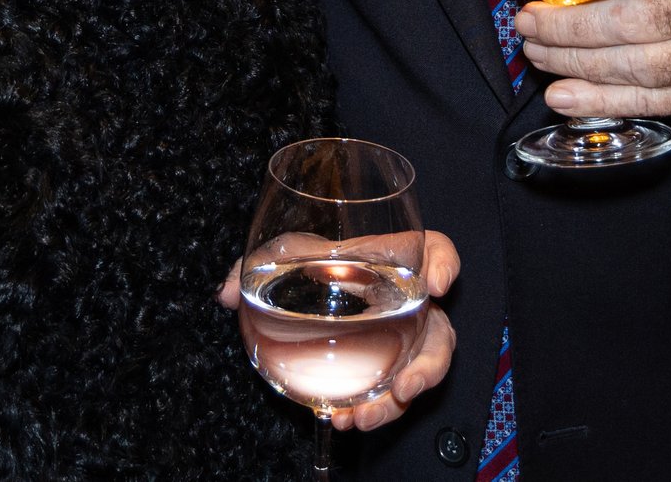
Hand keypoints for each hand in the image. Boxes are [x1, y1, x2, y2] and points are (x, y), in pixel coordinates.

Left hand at [217, 230, 460, 431]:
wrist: (310, 298)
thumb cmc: (310, 265)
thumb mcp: (285, 256)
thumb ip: (254, 268)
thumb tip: (225, 293)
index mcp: (393, 262)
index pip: (436, 250)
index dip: (445, 264)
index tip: (437, 284)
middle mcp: (409, 305)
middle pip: (441, 333)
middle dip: (429, 365)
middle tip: (406, 385)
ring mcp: (402, 343)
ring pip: (419, 376)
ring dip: (394, 403)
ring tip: (363, 418)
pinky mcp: (385, 372)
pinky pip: (388, 395)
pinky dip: (370, 411)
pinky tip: (342, 419)